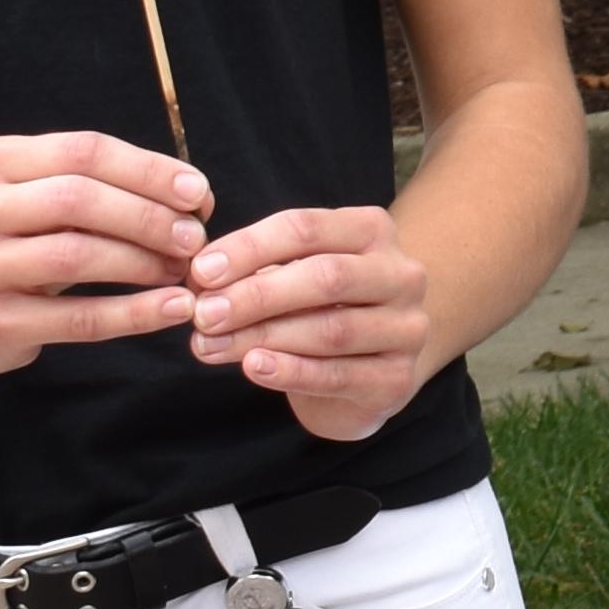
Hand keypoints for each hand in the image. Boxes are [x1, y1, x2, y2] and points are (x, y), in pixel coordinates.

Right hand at [0, 132, 208, 375]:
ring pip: (75, 256)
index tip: (198, 193)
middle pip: (77, 200)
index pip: (83, 152)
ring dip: (143, 262)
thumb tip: (196, 197)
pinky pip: (76, 318)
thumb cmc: (15, 238)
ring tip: (183, 270)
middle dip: (149, 217)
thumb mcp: (41, 198)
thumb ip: (106, 188)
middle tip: (194, 237)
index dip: (149, 171)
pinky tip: (173, 308)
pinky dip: (134, 313)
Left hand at [190, 206, 442, 440]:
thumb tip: (200, 281)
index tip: (201, 271)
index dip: (250, 248)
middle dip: (256, 295)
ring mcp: (407, 328)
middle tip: (204, 314)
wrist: (369, 368)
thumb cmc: (321, 310)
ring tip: (210, 346)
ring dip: (262, 337)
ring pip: (332, 330)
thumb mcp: (291, 277)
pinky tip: (253, 367)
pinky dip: (290, 371)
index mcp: (373, 232)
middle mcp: (402, 274)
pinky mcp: (397, 378)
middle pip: (327, 277)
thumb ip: (253, 274)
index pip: (308, 229)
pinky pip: (338, 374)